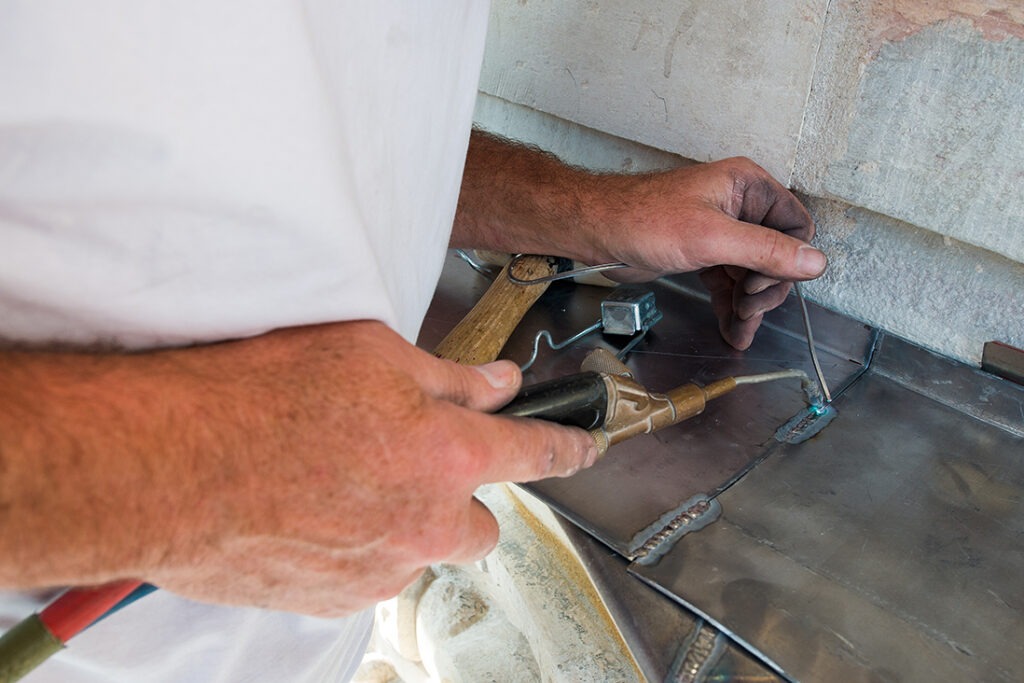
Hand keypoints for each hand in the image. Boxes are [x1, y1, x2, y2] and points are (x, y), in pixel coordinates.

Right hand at [0, 321, 597, 615]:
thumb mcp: (369, 352)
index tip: (583, 449)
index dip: (568, 449)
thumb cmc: (260, 395)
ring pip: (417, 549)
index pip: (536, 454)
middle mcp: (428, 522)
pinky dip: (352, 547)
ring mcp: (381, 568)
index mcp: (451, 455)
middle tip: (405, 460)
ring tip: (334, 479)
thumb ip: (450, 378)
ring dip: (397, 521)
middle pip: (479, 523)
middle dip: (457, 496)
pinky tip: (307, 510)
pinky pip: (366, 573)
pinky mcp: (333, 599)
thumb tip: (498, 384)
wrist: (169, 462)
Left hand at [586, 157, 824, 349]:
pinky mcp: (702, 253)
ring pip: (752, 273)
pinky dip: (731, 306)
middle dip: (766, 287)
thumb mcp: (711, 238)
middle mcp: (738, 206)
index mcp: (747, 187)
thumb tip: (815, 263)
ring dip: (750, 304)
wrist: (596, 231)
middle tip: (747, 307)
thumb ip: (765, 250)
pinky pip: (729, 282)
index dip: (789, 259)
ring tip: (741, 330)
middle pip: (776, 254)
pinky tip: (733, 331)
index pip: (795, 225)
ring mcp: (721, 231)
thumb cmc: (644, 220)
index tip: (766, 284)